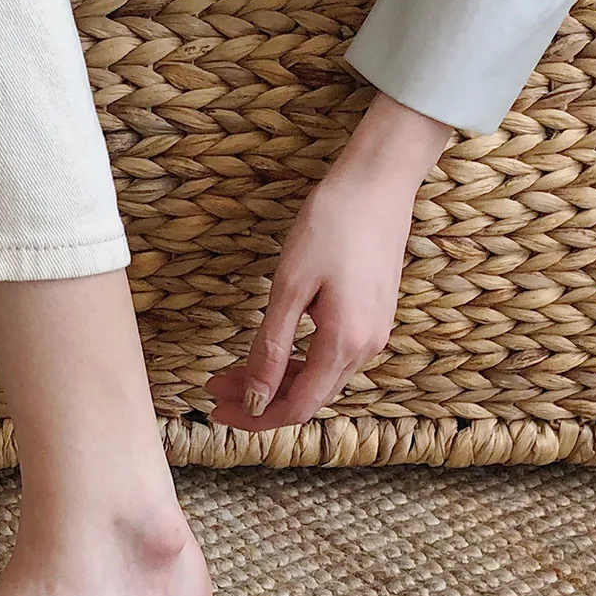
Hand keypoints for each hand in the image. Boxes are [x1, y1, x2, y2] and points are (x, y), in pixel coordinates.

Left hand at [207, 93, 450, 432]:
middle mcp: (365, 348)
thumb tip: (255, 399)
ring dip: (276, 381)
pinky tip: (272, 351)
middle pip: (307, 397)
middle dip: (259, 400)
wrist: (380, 179)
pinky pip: (331, 357)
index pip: (296, 406)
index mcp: (344, 344)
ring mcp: (373, 333)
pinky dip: (297, 362)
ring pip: (318, 378)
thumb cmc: (333, 222)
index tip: (217, 411)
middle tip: (215, 389)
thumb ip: (271, 348)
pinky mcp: (373, 317)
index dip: (255, 417)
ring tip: (233, 372)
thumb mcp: (290, 286)